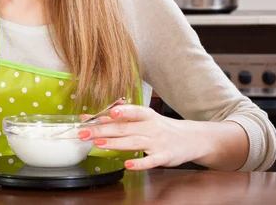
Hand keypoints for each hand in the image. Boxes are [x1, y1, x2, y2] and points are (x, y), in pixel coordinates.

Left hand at [78, 105, 203, 170]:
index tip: (108, 112)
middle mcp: (151, 127)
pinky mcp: (164, 157)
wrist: (191, 138)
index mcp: (146, 115)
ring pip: (134, 142)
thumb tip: (94, 116)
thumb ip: (120, 118)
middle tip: (84, 132)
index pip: (133, 111)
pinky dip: (139, 163)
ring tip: (98, 143)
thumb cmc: (161, 127)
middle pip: (125, 128)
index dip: (122, 111)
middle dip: (103, 130)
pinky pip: (151, 161)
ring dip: (115, 143)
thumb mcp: (144, 118)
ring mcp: (158, 142)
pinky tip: (127, 165)